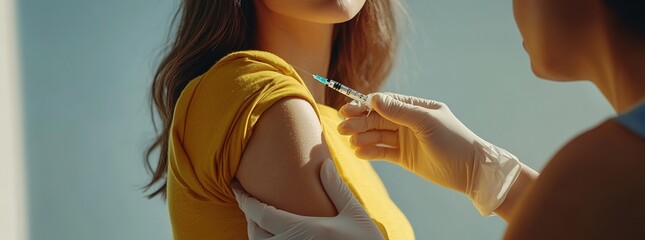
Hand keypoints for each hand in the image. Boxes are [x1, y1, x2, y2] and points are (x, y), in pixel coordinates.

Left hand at [231, 159, 383, 239]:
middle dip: (248, 216)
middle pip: (255, 233)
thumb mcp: (355, 214)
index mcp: (305, 230)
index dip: (244, 199)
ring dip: (255, 233)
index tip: (235, 186)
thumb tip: (323, 164)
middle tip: (248, 200)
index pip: (261, 214)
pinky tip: (274, 235)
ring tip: (259, 219)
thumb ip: (336, 189)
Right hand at [339, 92, 480, 192]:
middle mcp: (409, 122)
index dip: (365, 105)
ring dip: (362, 136)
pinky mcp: (404, 157)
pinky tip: (358, 152)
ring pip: (377, 135)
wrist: (471, 170)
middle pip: (377, 119)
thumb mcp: (425, 122)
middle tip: (342, 127)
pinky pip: (383, 152)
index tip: (348, 109)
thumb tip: (374, 98)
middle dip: (359, 122)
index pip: (385, 103)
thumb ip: (399, 111)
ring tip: (350, 141)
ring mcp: (406, 140)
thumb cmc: (453, 140)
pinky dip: (370, 151)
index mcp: (416, 108)